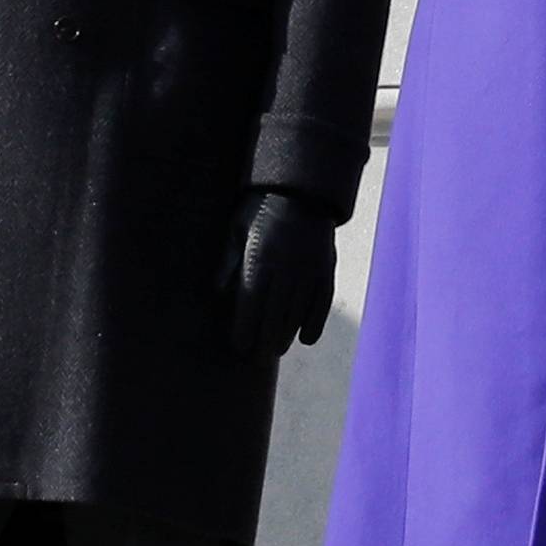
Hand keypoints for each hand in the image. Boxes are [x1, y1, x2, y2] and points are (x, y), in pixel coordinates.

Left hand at [220, 188, 337, 356]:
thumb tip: (218, 294)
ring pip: (297, 313)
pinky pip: (322, 302)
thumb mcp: (236, 228)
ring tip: (276, 349)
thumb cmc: (261, 208)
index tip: (239, 347)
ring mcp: (310, 267)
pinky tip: (306, 337)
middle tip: (256, 358)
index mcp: (260, 258)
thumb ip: (228, 262)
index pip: (250, 306)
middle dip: (264, 341)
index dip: (244, 331)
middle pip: (274, 316)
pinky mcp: (327, 266)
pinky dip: (315, 322)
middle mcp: (286, 266)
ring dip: (286, 335)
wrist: (304, 187)